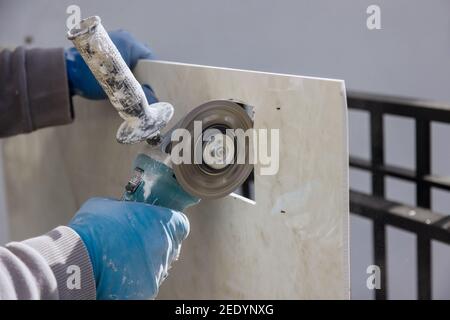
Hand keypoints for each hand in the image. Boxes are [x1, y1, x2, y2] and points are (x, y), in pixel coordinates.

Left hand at [65, 30, 156, 102]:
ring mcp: (114, 43)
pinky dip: (123, 73)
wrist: (64, 74)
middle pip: (142, 61)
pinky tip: (121, 84)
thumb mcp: (118, 88)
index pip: (151, 59)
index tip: (153, 89)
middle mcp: (123, 39)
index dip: (154, 75)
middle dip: (143, 76)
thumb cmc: (88, 77)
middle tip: (143, 92)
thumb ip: (138, 93)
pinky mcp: (105, 50)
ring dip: (133, 76)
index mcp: (129, 43)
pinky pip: (121, 61)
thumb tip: (153, 100)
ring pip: (132, 62)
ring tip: (131, 89)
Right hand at [68, 197, 189, 299]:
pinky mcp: (146, 290)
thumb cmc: (93, 228)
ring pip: (158, 266)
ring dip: (145, 262)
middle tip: (133, 242)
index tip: (156, 224)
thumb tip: (123, 209)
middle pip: (169, 246)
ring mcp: (157, 271)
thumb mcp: (109, 205)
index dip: (169, 223)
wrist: (77, 261)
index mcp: (163, 223)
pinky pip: (146, 282)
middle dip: (155, 243)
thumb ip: (125, 207)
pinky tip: (119, 274)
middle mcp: (165, 248)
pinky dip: (136, 279)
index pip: (181, 224)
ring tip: (122, 259)